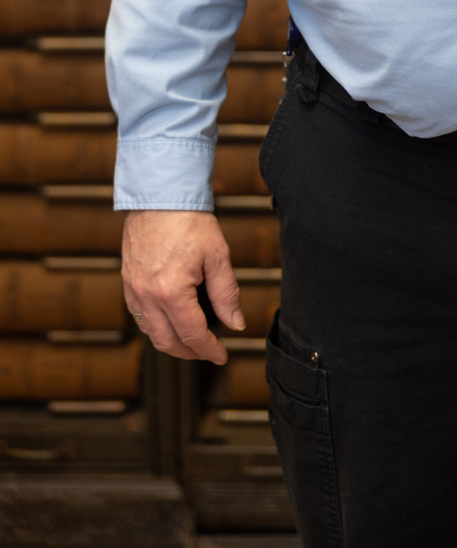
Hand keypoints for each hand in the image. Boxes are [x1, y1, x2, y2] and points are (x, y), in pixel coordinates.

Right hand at [122, 210, 244, 363]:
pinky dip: (156, 326)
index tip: (221, 355)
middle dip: (190, 352)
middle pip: (167, 342)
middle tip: (208, 351)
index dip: (209, 350)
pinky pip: (139, 316)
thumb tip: (235, 323)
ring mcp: (133, 290)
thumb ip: (227, 293)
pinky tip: (171, 320)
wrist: (160, 195)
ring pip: (150, 333)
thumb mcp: (217, 256)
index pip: (192, 335)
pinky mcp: (127, 282)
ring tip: (192, 339)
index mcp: (171, 292)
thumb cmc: (189, 220)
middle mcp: (147, 296)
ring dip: (171, 342)